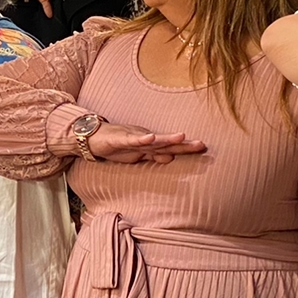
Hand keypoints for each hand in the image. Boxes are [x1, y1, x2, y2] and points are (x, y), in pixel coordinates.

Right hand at [87, 123, 206, 164]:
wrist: (93, 137)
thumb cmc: (116, 145)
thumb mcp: (138, 154)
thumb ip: (153, 156)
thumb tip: (170, 159)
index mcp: (150, 144)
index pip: (172, 148)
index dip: (187, 149)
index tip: (204, 149)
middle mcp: (146, 138)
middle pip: (168, 143)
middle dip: (184, 145)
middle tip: (202, 145)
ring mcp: (134, 137)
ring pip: (154, 140)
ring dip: (167, 139)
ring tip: (182, 137)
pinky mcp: (121, 138)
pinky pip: (133, 140)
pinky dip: (142, 139)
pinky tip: (151, 138)